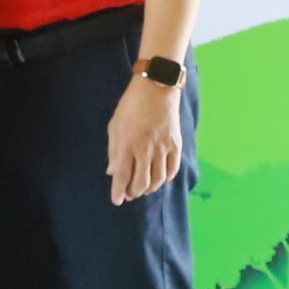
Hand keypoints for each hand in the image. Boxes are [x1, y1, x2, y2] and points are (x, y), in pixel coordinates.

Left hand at [108, 76, 182, 203]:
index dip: (118, 192)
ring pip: (158, 179)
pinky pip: (173, 169)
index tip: (117, 201)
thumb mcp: (114, 126)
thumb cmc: (131, 105)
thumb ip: (113, 151)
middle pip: (141, 182)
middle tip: (129, 194)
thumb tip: (112, 172)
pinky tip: (160, 179)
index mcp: (127, 144)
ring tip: (143, 189)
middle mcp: (146, 149)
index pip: (122, 176)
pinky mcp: (176, 144)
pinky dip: (166, 178)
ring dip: (150, 188)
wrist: (156, 88)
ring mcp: (163, 148)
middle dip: (134, 192)